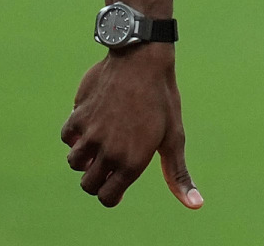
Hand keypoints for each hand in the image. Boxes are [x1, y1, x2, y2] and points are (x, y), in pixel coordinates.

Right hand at [61, 44, 201, 208]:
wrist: (143, 58)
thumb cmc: (162, 99)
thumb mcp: (174, 137)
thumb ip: (178, 174)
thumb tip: (196, 205)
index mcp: (132, 162)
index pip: (107, 197)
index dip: (112, 193)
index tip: (118, 182)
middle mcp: (108, 152)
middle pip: (88, 185)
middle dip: (98, 178)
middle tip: (111, 160)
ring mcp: (90, 134)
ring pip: (75, 163)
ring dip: (85, 157)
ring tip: (103, 140)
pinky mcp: (78, 116)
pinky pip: (67, 137)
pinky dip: (76, 134)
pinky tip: (93, 122)